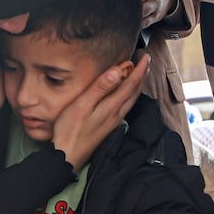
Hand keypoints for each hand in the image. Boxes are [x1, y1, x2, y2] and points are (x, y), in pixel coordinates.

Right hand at [52, 53, 148, 169]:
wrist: (67, 156)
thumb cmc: (70, 130)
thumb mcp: (82, 105)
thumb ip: (100, 87)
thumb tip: (118, 70)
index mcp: (111, 106)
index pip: (131, 83)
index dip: (139, 69)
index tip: (145, 56)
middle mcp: (116, 114)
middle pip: (134, 92)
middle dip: (141, 75)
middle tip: (144, 61)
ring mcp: (113, 122)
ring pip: (130, 101)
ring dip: (136, 86)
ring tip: (138, 74)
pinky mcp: (108, 127)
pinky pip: (124, 107)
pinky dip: (128, 96)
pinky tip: (124, 96)